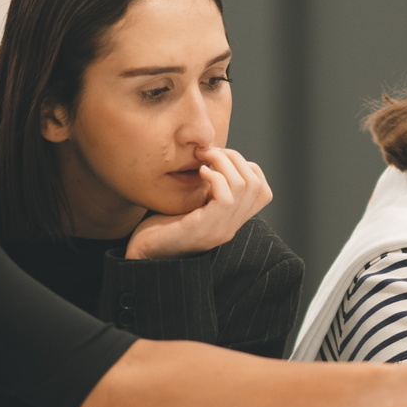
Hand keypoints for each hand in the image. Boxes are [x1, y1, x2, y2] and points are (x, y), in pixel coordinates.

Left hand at [125, 147, 272, 259]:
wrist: (144, 253)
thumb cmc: (162, 227)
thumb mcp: (192, 204)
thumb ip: (208, 189)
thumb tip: (216, 160)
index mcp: (231, 221)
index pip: (262, 190)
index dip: (246, 167)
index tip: (219, 159)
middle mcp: (231, 227)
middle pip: (255, 184)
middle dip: (235, 159)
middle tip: (210, 153)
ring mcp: (220, 229)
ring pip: (245, 186)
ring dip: (224, 163)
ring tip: (204, 159)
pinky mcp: (204, 229)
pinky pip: (226, 198)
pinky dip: (215, 177)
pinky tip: (199, 173)